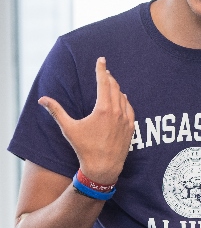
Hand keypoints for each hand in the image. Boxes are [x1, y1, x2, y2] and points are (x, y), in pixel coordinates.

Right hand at [38, 57, 134, 184]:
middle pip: (114, 87)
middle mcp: (117, 112)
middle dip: (108, 77)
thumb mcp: (69, 129)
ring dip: (117, 88)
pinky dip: (125, 101)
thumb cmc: (85, 149)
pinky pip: (129, 108)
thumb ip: (56, 111)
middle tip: (104, 71)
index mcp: (103, 108)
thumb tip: (42, 99)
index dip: (101, 69)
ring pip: (123, 97)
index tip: (101, 60)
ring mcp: (126, 120)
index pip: (104, 82)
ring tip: (111, 84)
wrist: (103, 168)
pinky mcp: (131, 128)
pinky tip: (121, 99)